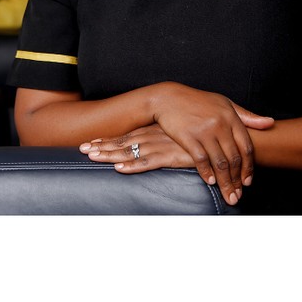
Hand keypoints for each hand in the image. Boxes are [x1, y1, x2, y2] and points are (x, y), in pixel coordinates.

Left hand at [80, 123, 194, 170]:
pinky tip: (120, 169)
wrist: (220, 134)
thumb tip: (152, 147)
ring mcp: (161, 146)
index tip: (89, 143)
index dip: (106, 141)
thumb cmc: (199, 135)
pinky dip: (133, 166)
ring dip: (110, 155)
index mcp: (154, 131)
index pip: (125, 137)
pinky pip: (148, 163)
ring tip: (92, 156)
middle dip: (101, 146)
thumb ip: (163, 140)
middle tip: (81, 149)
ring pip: (130, 152)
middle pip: (122, 143)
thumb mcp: (176, 136)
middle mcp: (153, 137)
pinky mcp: (171, 156)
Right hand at [149, 82, 273, 205]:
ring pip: (220, 163)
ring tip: (227, 195)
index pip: (246, 147)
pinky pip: (201, 160)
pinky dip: (207, 173)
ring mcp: (204, 131)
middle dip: (237, 181)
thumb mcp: (225, 104)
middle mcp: (220, 125)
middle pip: (234, 159)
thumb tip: (270, 123)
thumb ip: (247, 116)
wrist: (169, 98)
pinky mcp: (188, 137)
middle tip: (238, 195)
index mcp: (231, 117)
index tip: (248, 182)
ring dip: (225, 183)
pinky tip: (210, 181)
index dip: (249, 167)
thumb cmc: (198, 101)